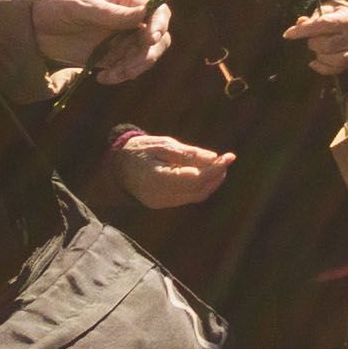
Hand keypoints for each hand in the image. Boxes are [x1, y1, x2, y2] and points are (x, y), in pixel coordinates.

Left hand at [11, 0, 173, 83]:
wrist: (34, 25)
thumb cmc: (58, 4)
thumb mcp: (83, 6)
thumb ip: (112, 13)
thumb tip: (144, 12)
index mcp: (126, 1)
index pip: (157, 10)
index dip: (159, 23)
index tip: (150, 37)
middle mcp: (130, 21)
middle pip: (158, 37)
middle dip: (148, 53)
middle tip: (129, 65)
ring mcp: (122, 40)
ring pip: (145, 56)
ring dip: (133, 68)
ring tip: (111, 74)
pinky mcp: (111, 57)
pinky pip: (127, 68)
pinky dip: (120, 76)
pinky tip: (102, 79)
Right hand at [112, 130, 231, 209]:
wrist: (118, 165)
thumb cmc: (140, 150)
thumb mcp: (163, 145)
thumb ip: (188, 153)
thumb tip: (213, 158)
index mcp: (157, 179)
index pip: (195, 178)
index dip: (215, 169)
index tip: (229, 156)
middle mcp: (160, 196)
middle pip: (198, 190)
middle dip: (216, 175)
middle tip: (228, 158)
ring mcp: (162, 202)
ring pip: (195, 195)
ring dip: (212, 181)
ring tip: (221, 164)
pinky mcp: (164, 203)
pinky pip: (188, 197)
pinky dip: (201, 185)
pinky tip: (208, 172)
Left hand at [285, 0, 347, 75]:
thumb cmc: (337, 15)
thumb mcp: (327, 10)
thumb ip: (313, 17)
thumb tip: (299, 22)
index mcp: (346, 19)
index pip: (323, 24)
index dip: (304, 30)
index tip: (287, 34)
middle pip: (326, 44)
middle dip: (313, 43)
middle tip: (313, 38)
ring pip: (330, 58)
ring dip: (318, 55)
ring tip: (318, 48)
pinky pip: (334, 70)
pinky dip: (321, 68)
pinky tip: (314, 62)